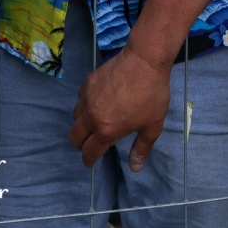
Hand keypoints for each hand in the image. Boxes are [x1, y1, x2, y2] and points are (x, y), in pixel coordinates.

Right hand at [69, 46, 170, 169]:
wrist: (144, 59)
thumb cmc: (151, 94)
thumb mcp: (152, 125)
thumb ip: (141, 148)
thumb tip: (134, 168)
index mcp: (106, 131)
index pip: (89, 152)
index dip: (88, 160)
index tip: (90, 162)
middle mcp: (91, 116)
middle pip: (74, 137)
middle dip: (81, 144)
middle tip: (92, 142)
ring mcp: (87, 97)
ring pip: (75, 117)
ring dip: (82, 123)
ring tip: (96, 121)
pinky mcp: (88, 82)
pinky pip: (80, 99)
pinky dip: (85, 105)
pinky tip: (98, 101)